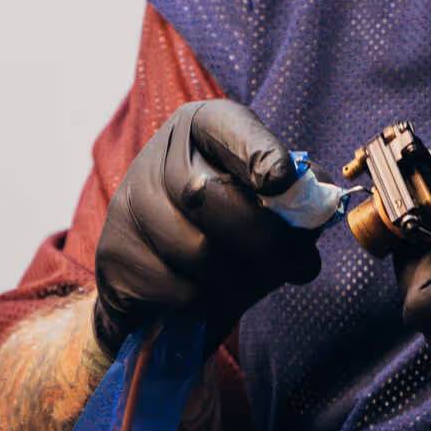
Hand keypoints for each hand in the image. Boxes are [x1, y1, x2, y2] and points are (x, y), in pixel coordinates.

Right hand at [93, 98, 321, 356]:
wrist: (157, 273)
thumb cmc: (226, 226)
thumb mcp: (265, 200)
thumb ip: (296, 199)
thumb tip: (318, 210)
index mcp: (201, 127)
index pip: (226, 125)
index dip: (256, 151)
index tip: (281, 182)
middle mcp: (156, 156)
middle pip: (208, 197)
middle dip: (263, 241)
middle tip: (296, 265)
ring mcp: (128, 205)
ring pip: (196, 252)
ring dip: (239, 281)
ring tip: (253, 283)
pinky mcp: (113, 256)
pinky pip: (176, 291)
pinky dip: (207, 305)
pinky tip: (212, 297)